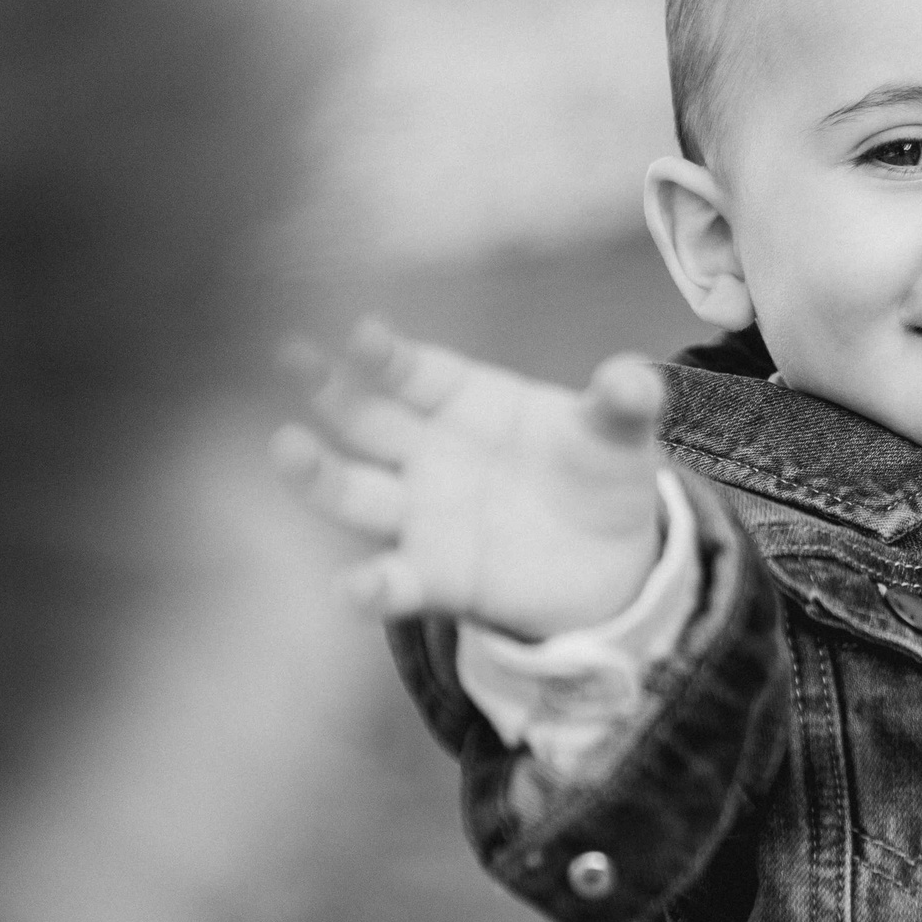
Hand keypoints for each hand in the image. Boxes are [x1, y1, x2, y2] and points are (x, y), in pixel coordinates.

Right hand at [272, 317, 666, 639]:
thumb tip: (635, 378)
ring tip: (286, 449)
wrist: (612, 556)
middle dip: (328, 389)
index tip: (363, 334)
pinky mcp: (438, 578)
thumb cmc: (599, 473)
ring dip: (319, 476)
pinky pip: (396, 582)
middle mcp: (429, 453)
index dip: (388, 353)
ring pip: (357, 493)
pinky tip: (358, 588)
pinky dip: (374, 588)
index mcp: (467, 400)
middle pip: (366, 419)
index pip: (415, 371)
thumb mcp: (620, 433)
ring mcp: (424, 516)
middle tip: (292, 357)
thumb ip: (623, 403)